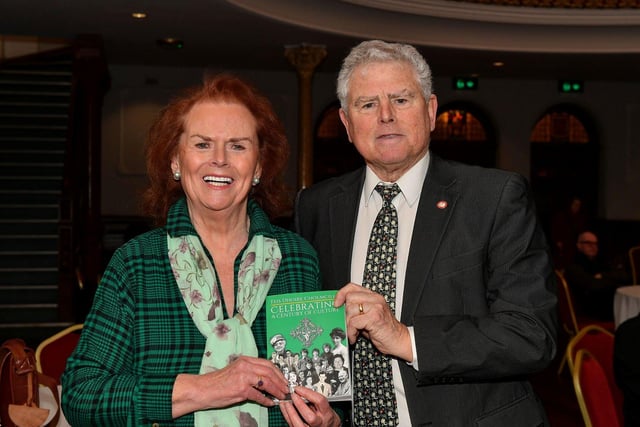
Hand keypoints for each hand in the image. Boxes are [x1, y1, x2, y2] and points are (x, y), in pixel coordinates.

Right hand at [172, 356, 288, 417]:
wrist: (202, 389)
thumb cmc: (218, 382)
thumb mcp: (236, 371)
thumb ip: (250, 372)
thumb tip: (266, 380)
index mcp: (245, 360)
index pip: (267, 363)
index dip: (278, 372)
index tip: (284, 379)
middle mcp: (245, 366)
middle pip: (270, 372)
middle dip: (281, 381)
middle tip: (286, 388)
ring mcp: (243, 377)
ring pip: (267, 382)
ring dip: (277, 390)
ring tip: (282, 396)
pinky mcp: (241, 389)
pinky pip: (258, 395)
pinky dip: (266, 400)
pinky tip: (269, 403)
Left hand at [279, 386, 340, 426]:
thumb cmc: (326, 418)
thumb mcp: (325, 407)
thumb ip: (315, 401)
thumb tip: (301, 392)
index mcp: (327, 414)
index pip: (320, 401)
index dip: (308, 393)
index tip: (298, 388)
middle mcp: (319, 423)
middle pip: (310, 417)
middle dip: (299, 405)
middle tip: (293, 396)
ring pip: (298, 424)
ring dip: (290, 411)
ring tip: (285, 402)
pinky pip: (292, 425)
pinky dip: (287, 415)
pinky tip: (284, 408)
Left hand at [334, 283, 412, 360]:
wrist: (399, 340)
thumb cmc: (385, 330)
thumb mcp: (370, 316)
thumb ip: (358, 310)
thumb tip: (340, 311)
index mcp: (373, 297)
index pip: (352, 287)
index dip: (341, 294)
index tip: (336, 304)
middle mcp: (375, 299)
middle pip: (349, 298)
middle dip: (346, 313)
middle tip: (349, 324)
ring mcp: (375, 307)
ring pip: (350, 310)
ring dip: (348, 324)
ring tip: (353, 332)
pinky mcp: (374, 317)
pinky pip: (353, 322)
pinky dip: (351, 332)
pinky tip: (355, 337)